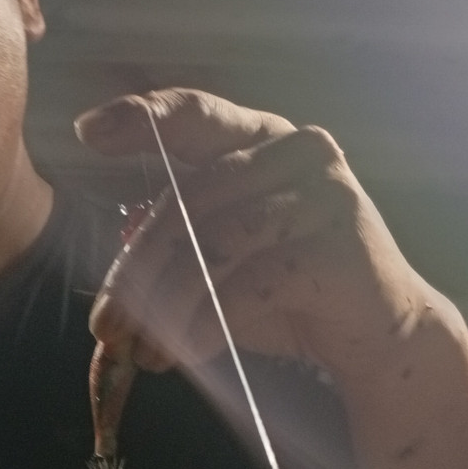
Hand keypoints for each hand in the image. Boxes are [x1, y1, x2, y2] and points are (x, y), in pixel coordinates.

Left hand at [76, 88, 429, 380]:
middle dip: (137, 270)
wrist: (380, 339)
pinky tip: (186, 354)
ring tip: (142, 352)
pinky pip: (251, 285)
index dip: (142, 118)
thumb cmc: (292, 294)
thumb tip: (121, 247)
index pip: (196, 114)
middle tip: (104, 325)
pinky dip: (207, 324)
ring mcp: (324, 193)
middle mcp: (297, 150)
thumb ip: (179, 242)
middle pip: (191, 199)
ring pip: (216, 244)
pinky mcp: (340, 245)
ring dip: (167, 307)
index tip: (88, 133)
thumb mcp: (225, 263)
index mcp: (262, 138)